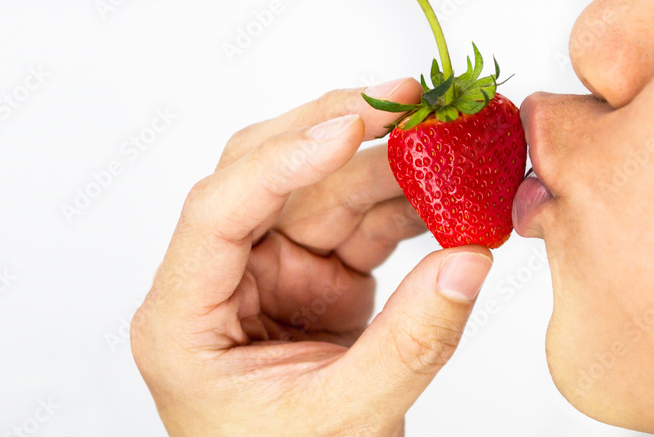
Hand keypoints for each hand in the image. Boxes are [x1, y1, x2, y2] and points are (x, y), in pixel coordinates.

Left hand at [131, 78, 494, 436]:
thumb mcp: (345, 419)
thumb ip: (409, 344)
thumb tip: (468, 261)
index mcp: (185, 319)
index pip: (217, 213)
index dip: (281, 162)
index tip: (349, 130)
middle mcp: (222, 281)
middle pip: (269, 176)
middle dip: (342, 130)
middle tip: (410, 101)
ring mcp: (272, 275)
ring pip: (325, 190)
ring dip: (390, 164)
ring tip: (451, 145)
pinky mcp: (317, 278)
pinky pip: (362, 223)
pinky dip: (409, 206)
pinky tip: (449, 193)